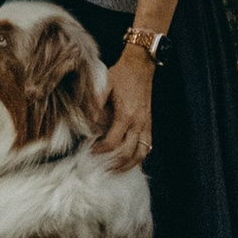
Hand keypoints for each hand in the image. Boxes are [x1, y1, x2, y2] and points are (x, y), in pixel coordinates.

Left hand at [101, 40, 154, 172]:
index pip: (113, 142)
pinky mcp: (149, 124)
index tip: (90, 152)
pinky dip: (138, 157)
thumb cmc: (122, 74)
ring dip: (128, 165)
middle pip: (128, 153)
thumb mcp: (105, 84)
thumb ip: (95, 103)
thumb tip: (88, 123)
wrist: (141, 66)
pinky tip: (129, 161)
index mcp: (126, 114)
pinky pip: (147, 147)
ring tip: (114, 171)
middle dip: (113, 164)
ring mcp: (146, 125)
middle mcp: (138, 123)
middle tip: (100, 168)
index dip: (101, 151)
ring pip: (141, 154)